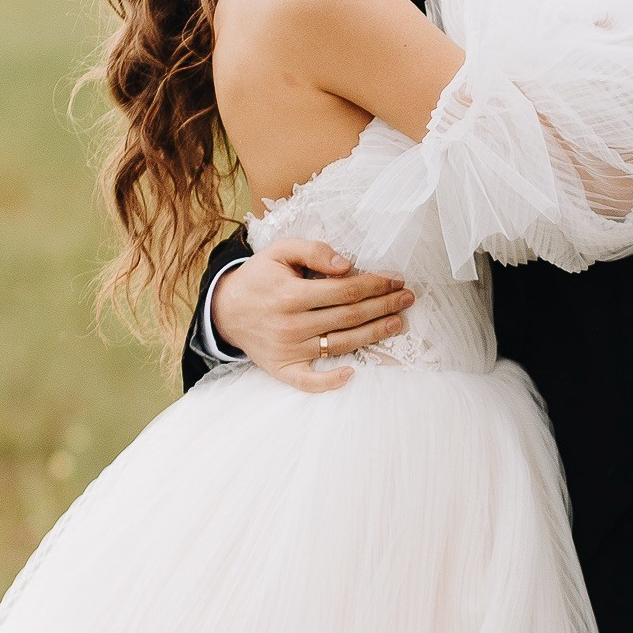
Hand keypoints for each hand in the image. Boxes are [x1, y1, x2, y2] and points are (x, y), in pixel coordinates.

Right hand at [210, 240, 416, 393]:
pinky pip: (308, 381)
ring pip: (340, 344)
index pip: (344, 291)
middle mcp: (291, 324)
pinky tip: (352, 374)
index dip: (374, 285)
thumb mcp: (280, 252)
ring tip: (398, 322)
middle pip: (349, 316)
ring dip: (373, 334)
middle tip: (407, 298)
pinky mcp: (283, 368)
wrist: (225, 310)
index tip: (396, 280)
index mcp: (291, 295)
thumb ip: (312, 251)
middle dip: (383, 306)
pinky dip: (330, 381)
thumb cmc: (259, 278)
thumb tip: (346, 265)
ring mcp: (288, 349)